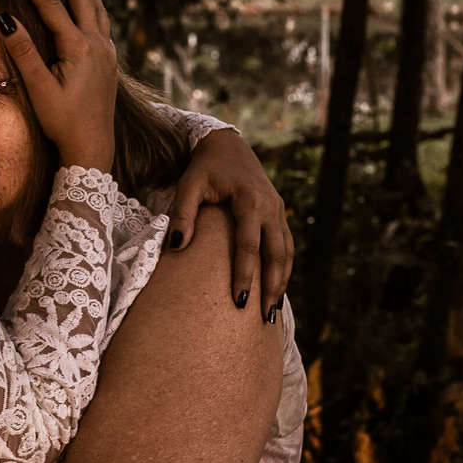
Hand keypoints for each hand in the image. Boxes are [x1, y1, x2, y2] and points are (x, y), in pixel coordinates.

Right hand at [0, 0, 117, 170]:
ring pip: (97, 5)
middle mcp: (98, 44)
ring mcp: (107, 52)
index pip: (50, 3)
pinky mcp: (109, 61)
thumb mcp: (39, 89)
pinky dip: (92, 2)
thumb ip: (24, 52)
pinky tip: (86, 2)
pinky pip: (102, 20)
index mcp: (79, 48)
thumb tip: (5, 18)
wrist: (93, 147)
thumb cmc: (64, 122)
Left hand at [168, 128, 293, 320]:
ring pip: (287, 252)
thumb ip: (182, 215)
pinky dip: (284, 268)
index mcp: (249, 201)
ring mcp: (278, 210)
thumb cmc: (204, 167)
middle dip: (272, 287)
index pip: (249, 245)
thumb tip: (176, 248)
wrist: (228, 144)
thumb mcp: (188, 185)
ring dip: (282, 282)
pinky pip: (286, 245)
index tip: (239, 301)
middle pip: (277, 254)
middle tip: (265, 318)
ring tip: (273, 311)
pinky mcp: (279, 213)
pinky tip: (277, 288)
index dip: (245, 274)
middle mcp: (270, 207)